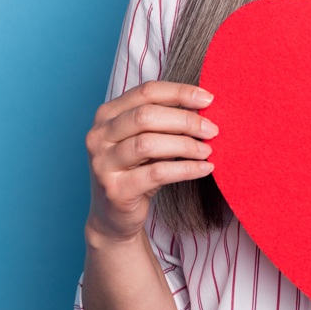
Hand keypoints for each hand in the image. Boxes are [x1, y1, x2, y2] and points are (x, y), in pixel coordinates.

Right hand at [85, 81, 217, 243]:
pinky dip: (185, 169)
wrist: (114, 217)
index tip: (208, 99)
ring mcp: (103, 163)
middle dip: (185, 120)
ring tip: (208, 150)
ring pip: (148, 144)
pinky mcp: (115, 190)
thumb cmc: (136, 170)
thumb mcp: (148, 139)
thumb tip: (204, 105)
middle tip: (212, 129)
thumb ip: (166, 120)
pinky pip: (157, 173)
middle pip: (146, 116)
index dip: (180, 92)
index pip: (146, 92)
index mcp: (107, 115)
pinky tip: (205, 169)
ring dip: (185, 145)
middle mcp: (98, 136)